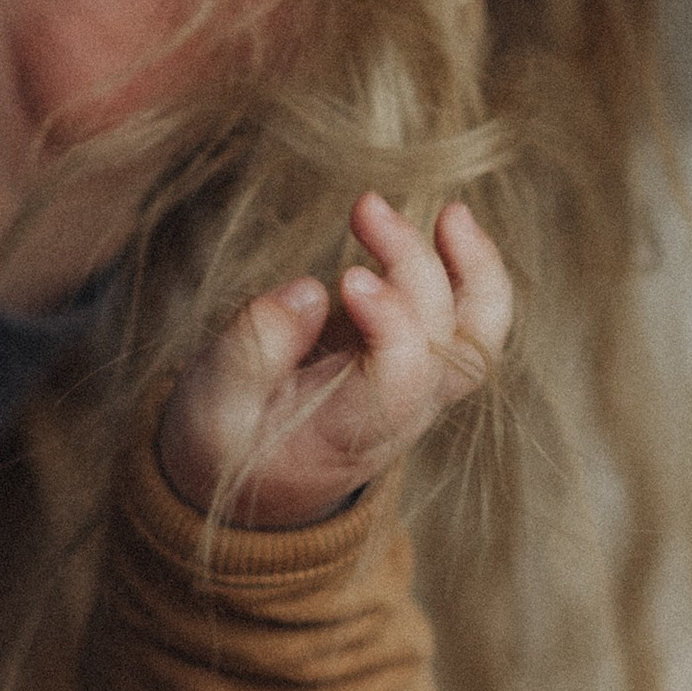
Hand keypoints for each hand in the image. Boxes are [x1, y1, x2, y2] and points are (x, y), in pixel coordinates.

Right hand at [155, 189, 512, 530]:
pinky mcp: (420, 359)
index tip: (348, 276)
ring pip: (480, 338)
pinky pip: (469, 321)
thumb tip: (308, 291)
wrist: (260, 483)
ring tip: (451, 213)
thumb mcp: (212, 406)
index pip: (402, 377)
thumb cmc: (230, 440)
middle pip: (446, 343)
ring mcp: (420, 389)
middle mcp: (402, 413)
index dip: (391, 322)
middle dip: (416, 266)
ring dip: (475, 270)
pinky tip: (448, 225)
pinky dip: (469, 271)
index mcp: (347, 431)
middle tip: (364, 206)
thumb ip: (251, 351)